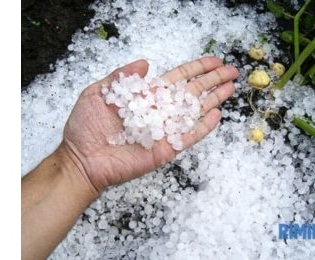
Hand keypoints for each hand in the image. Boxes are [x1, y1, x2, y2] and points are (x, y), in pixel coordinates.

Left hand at [61, 57, 238, 192]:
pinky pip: (188, 137)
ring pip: (194, 112)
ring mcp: (164, 130)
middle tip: (232, 70)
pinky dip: (203, 127)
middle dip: (212, 81)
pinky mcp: (166, 149)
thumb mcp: (98, 93)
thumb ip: (122, 77)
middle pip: (192, 92)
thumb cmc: (86, 127)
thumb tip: (145, 61)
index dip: (196, 69)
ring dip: (214, 99)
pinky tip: (217, 115)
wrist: (81, 159)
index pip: (178, 79)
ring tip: (231, 88)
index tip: (214, 61)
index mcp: (146, 96)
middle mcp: (159, 111)